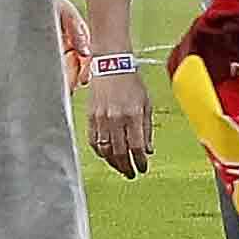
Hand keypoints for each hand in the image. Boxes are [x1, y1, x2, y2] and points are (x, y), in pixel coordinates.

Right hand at [75, 54, 151, 172]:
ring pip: (105, 150)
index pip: (136, 147)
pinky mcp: (91, 117)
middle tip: (131, 173)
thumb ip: (147, 129)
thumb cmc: (131, 82)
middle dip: (126, 167)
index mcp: (133, 115)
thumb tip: (148, 150)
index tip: (143, 168)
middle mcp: (116, 118)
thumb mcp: (146, 104)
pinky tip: (107, 155)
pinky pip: (94, 141)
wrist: (111, 65)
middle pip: (120, 152)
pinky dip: (100, 152)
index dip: (140, 162)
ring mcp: (101, 119)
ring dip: (113, 163)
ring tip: (120, 167)